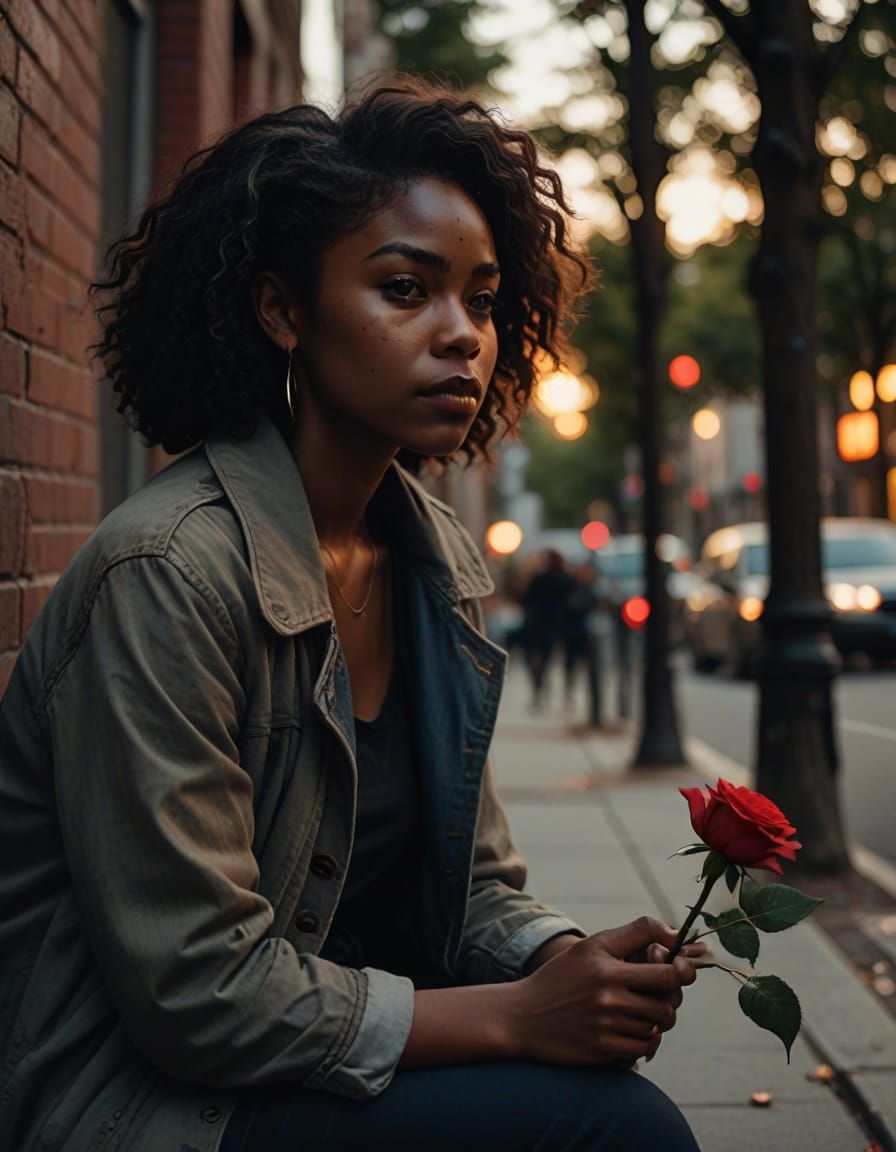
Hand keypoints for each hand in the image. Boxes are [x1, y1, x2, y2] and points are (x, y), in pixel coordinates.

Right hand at [505, 917, 697, 1066]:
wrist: (523, 1016)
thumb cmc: (562, 976)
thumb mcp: (593, 946)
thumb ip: (636, 933)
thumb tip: (676, 935)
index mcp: (608, 967)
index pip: (667, 972)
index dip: (683, 971)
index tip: (681, 969)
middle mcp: (609, 997)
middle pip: (667, 1002)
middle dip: (672, 997)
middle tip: (660, 993)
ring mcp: (607, 1026)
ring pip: (657, 1025)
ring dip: (656, 1019)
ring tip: (640, 1010)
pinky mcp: (603, 1050)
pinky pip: (643, 1047)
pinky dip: (645, 1040)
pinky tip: (632, 1029)